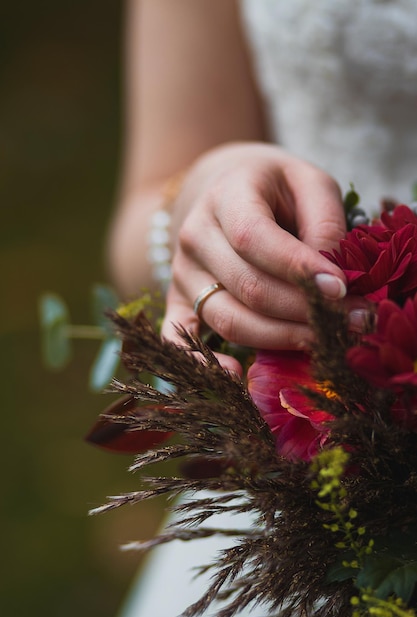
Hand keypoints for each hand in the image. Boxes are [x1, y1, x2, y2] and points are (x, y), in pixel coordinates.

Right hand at [161, 142, 353, 372]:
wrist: (223, 192)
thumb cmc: (274, 189)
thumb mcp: (307, 181)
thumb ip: (325, 219)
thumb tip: (332, 277)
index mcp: (226, 196)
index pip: (253, 238)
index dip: (297, 268)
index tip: (341, 289)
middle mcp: (195, 236)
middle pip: (247, 287)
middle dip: (304, 311)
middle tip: (351, 322)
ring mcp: (182, 273)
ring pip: (228, 319)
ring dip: (280, 337)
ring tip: (323, 340)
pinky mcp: (178, 301)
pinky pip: (181, 339)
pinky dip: (206, 362)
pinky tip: (238, 373)